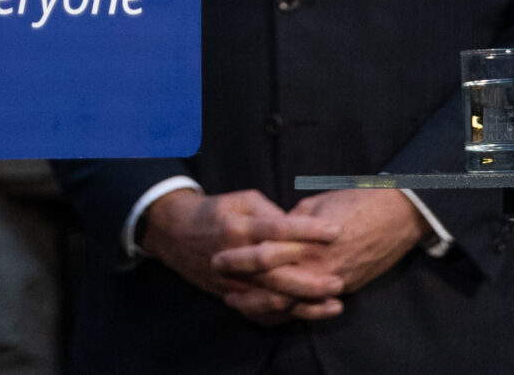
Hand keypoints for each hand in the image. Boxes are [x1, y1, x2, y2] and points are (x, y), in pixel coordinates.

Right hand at [137, 189, 342, 324]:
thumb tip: (301, 228)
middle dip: (309, 278)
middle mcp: (234, 255)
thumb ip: (271, 213)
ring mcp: (231, 280)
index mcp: (238, 226)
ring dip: (303, 302)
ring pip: (270, 295)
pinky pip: (260, 310)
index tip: (336, 231)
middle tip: (339, 279)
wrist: (174, 233)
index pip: (277, 228)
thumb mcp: (241, 200)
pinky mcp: (229, 295)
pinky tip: (308, 314)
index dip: (307, 230)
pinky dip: (286, 314)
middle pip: (275, 270)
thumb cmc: (216, 212)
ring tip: (333, 302)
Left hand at [209, 188, 426, 318]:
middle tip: (221, 284)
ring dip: (262, 303)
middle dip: (245, 285)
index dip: (240, 257)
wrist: (398, 214)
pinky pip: (313, 303)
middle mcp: (319, 265)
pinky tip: (273, 307)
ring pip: (291, 300)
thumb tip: (272, 229)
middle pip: (274, 283)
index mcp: (307, 239)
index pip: (266, 253)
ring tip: (238, 301)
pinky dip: (291, 308)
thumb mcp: (315, 204)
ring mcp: (334, 280)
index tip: (218, 255)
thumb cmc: (355, 201)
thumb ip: (291, 222)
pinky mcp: (347, 287)